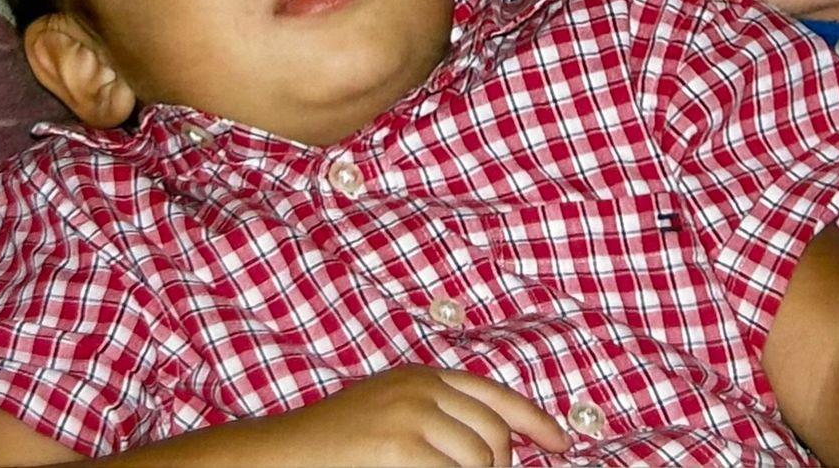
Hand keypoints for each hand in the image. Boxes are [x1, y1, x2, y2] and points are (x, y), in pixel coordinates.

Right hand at [257, 366, 569, 465]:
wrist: (275, 457)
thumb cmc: (330, 448)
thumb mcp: (388, 416)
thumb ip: (436, 421)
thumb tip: (493, 449)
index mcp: (421, 378)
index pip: (494, 396)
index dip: (535, 420)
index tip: (563, 443)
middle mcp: (421, 391)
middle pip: (493, 438)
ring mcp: (411, 421)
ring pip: (479, 464)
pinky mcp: (401, 451)